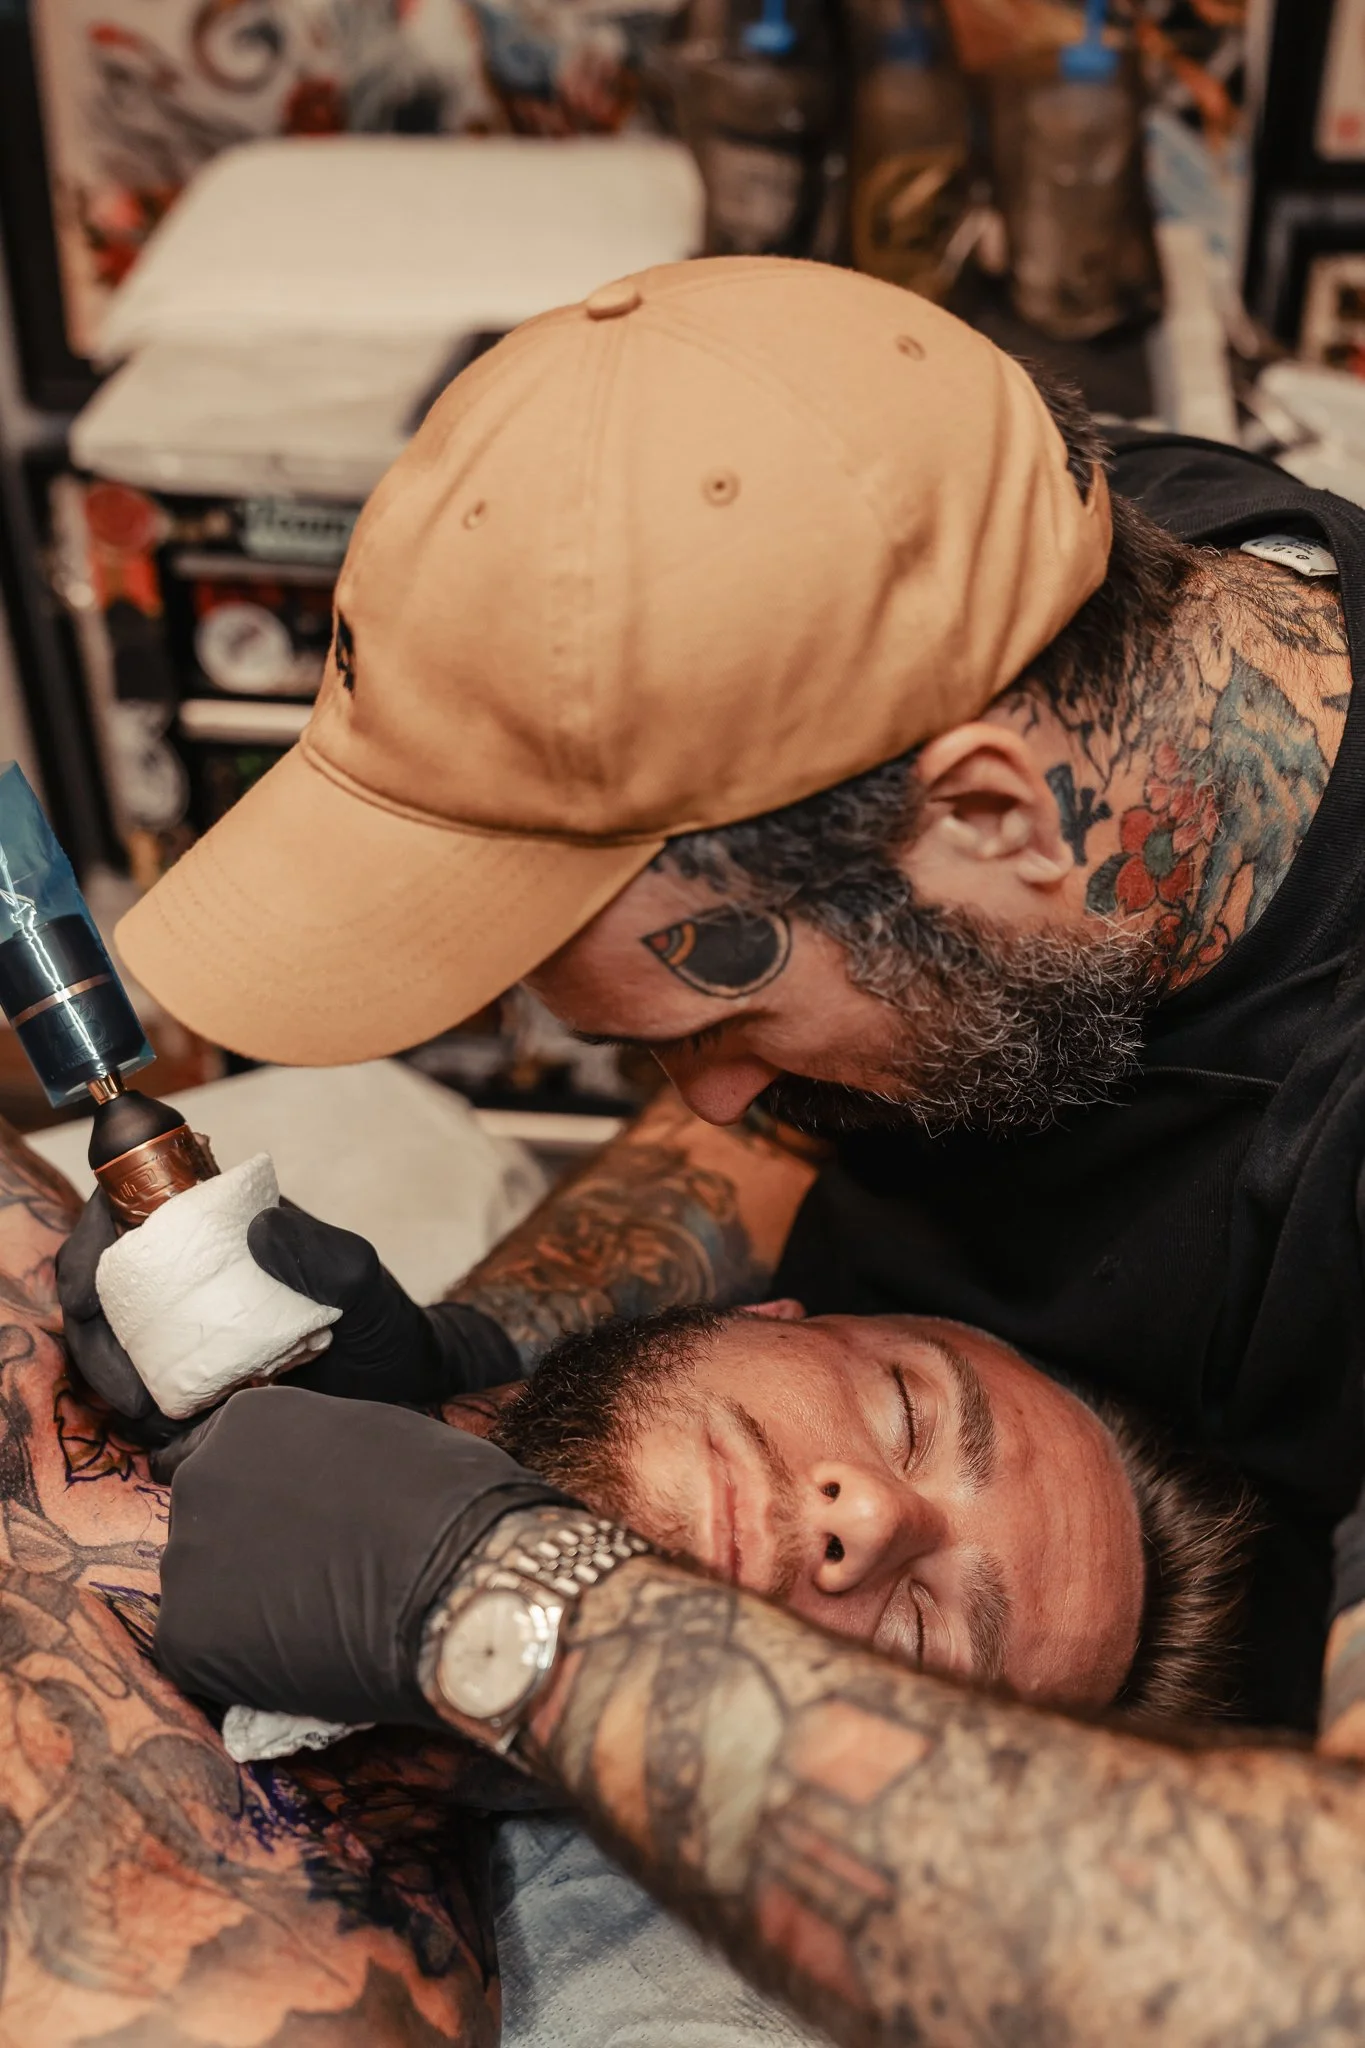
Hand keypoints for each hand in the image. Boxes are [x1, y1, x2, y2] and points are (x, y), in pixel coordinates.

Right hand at [57, 1191, 519, 1434]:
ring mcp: (193, 1336)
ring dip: (122, 1388)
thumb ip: (324, 1255)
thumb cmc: (386, 1324)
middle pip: (108, 1295)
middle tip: (129, 1396)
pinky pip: (157, 1409)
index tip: (83, 1295)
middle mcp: (195, 1279)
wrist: (412, 1393)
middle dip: (98, 1341)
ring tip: (160, 1423)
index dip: (92, 1246)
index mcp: (220, 1230)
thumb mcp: (363, 1281)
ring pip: (121, 1354)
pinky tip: (183, 1448)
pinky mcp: (201, 1392)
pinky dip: (159, 1431)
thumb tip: (260, 1228)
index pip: (130, 1214)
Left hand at [156, 1385, 569, 1726]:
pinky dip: (242, 1663)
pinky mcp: (185, 1639)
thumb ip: (325, 1453)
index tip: (290, 1523)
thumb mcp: (381, 1434)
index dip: (261, 1494)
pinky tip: (301, 1661)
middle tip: (307, 1576)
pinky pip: (204, 1653)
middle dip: (246, 1547)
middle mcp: (200, 1479)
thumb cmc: (448, 1497)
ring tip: (313, 1624)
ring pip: (203, 1588)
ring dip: (242, 1605)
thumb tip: (326, 1480)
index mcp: (248, 1419)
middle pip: (208, 1520)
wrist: (460, 1578)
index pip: (225, 1454)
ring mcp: (186, 1560)